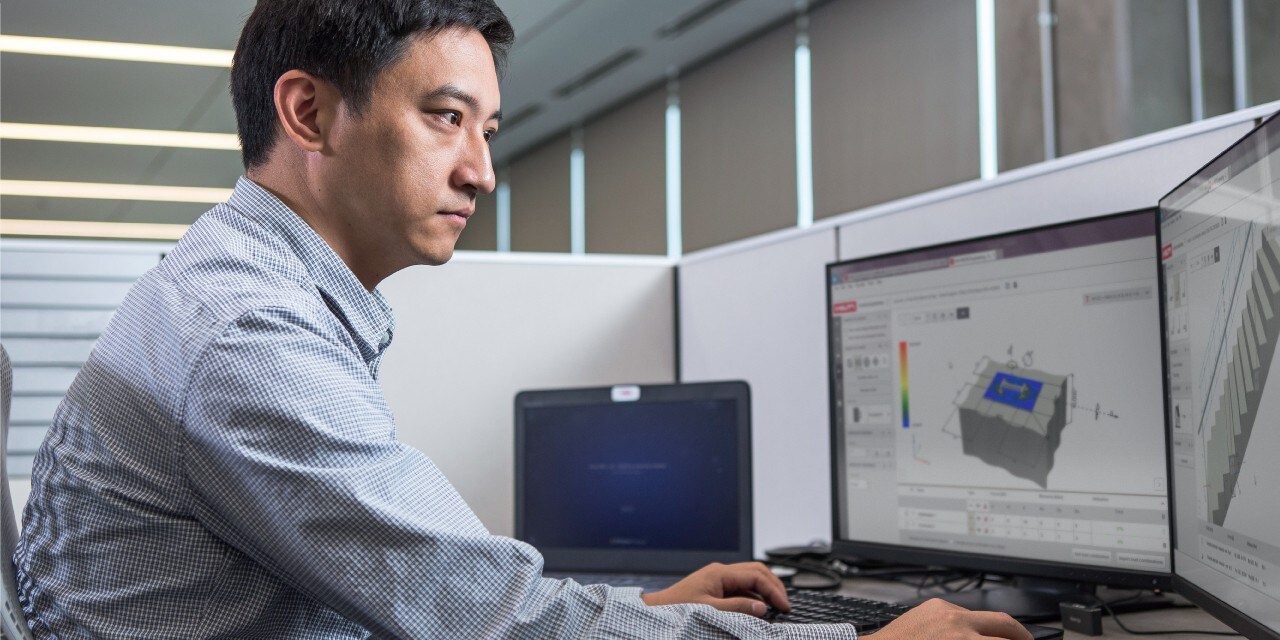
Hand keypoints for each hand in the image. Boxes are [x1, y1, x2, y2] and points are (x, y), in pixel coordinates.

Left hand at [639, 562, 789, 616]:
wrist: (657, 610)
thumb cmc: (676, 608)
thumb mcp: (709, 610)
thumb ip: (737, 608)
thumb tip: (762, 607)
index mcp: (719, 573)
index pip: (756, 575)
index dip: (774, 590)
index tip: (784, 606)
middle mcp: (720, 572)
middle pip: (756, 570)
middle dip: (774, 585)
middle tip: (785, 604)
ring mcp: (718, 578)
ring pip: (750, 577)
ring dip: (765, 590)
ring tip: (776, 606)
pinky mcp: (715, 586)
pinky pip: (741, 586)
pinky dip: (754, 595)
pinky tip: (758, 608)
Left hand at [875, 599, 1032, 639]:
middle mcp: (956, 622)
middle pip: (1005, 623)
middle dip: (1021, 635)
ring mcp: (944, 610)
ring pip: (984, 616)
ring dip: (997, 628)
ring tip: (1003, 638)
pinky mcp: (932, 605)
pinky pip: (962, 611)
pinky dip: (972, 623)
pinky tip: (972, 633)